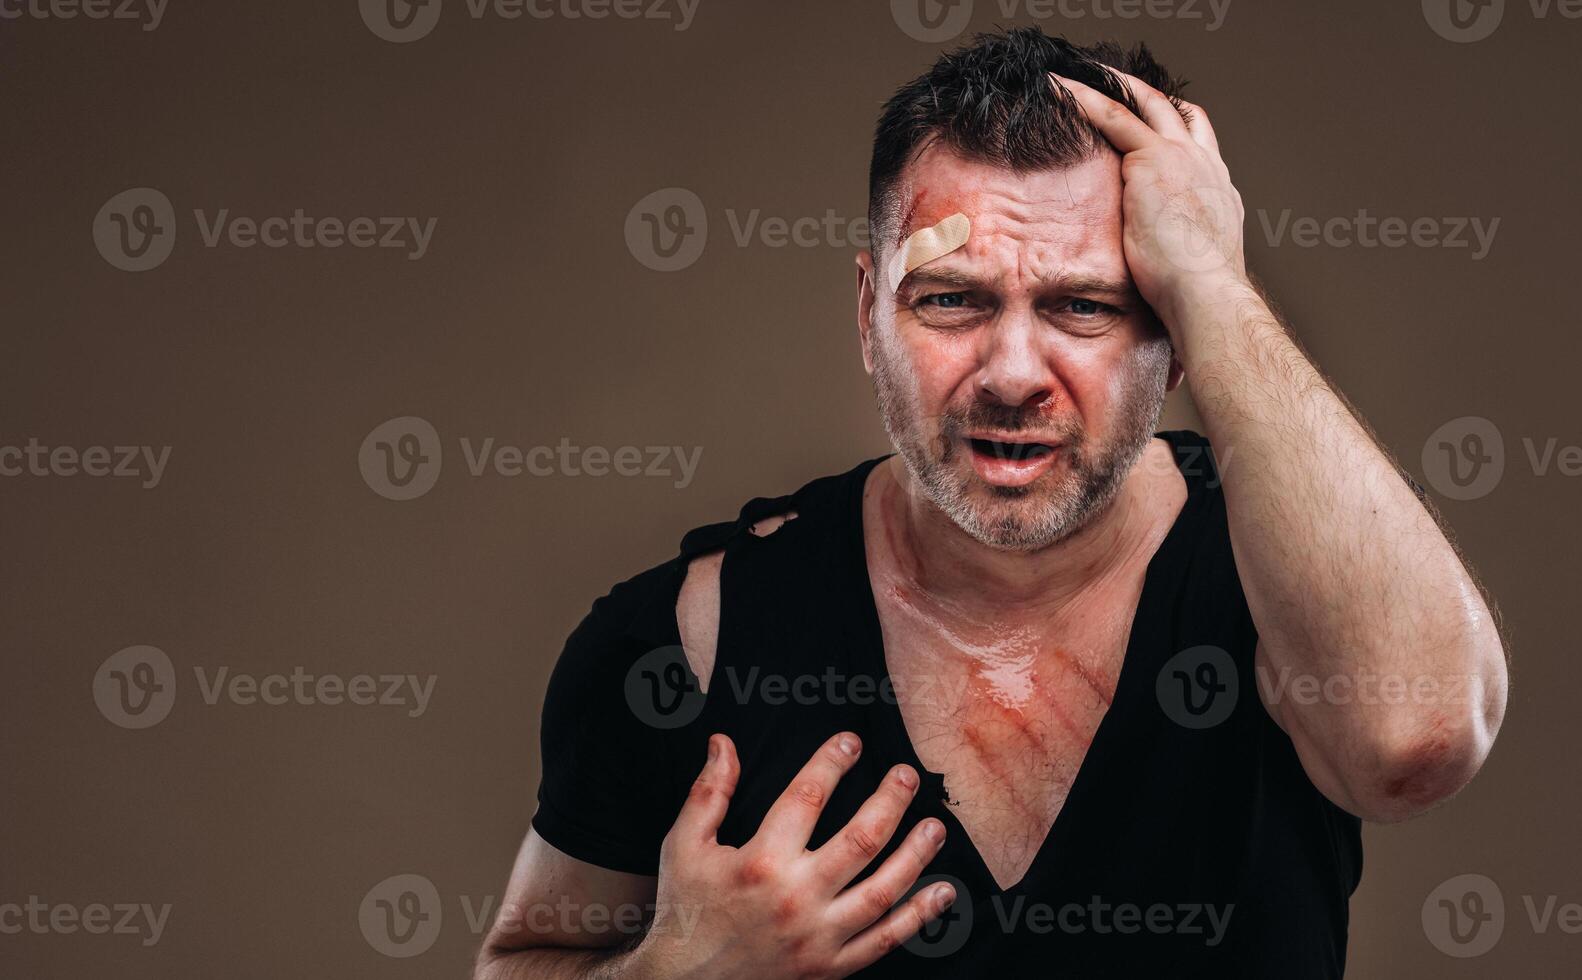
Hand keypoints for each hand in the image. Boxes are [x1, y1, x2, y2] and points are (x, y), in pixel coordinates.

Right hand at [633, 732, 955, 979]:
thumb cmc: (687, 910)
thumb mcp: (684, 845)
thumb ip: (708, 793)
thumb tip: (723, 743)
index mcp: (760, 862)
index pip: (807, 798)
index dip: (831, 763)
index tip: (851, 742)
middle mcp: (795, 898)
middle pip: (860, 839)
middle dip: (890, 800)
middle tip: (907, 774)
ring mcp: (818, 936)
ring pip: (883, 889)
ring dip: (916, 854)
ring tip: (935, 825)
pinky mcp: (830, 967)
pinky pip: (885, 940)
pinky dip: (919, 917)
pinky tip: (943, 892)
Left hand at [1051, 69, 1248, 340]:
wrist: (1206, 298)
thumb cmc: (1197, 307)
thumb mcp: (1188, 281)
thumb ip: (1174, 274)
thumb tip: (1164, 320)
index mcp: (1217, 196)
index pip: (1199, 151)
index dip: (1177, 135)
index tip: (1154, 133)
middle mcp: (1205, 168)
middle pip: (1179, 115)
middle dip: (1148, 98)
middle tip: (1116, 84)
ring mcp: (1182, 159)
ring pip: (1144, 105)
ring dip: (1109, 86)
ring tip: (1074, 81)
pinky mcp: (1153, 160)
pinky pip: (1113, 115)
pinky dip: (1084, 100)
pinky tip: (1058, 92)